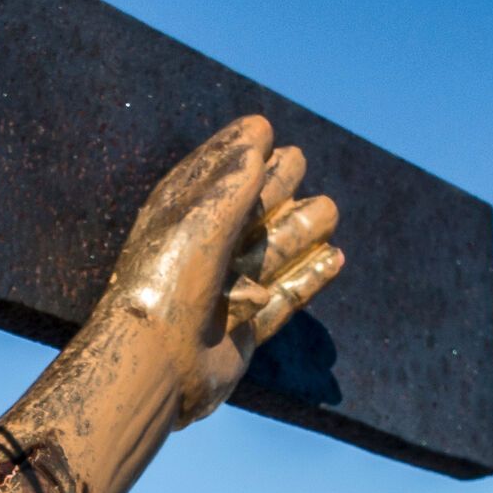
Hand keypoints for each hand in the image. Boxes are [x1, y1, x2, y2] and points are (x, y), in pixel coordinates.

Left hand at [92, 114, 345, 427]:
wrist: (157, 365)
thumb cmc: (170, 281)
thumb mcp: (202, 217)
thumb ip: (235, 175)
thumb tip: (260, 133)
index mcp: (178, 221)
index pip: (211, 177)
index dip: (237, 151)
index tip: (264, 128)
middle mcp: (201, 254)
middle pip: (247, 212)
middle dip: (274, 185)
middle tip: (297, 162)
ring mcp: (224, 293)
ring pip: (272, 253)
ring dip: (299, 229)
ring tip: (327, 210)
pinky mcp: (244, 331)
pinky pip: (283, 300)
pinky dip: (308, 279)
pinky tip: (334, 257)